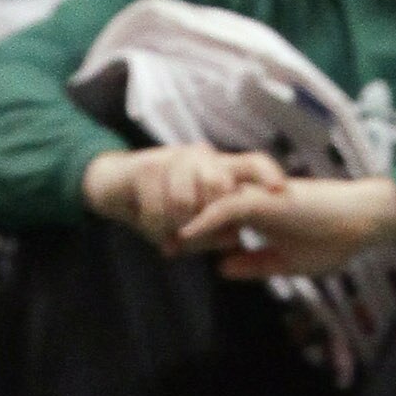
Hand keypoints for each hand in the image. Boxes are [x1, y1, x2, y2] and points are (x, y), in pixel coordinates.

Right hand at [82, 143, 287, 247]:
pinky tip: (151, 226)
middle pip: (217, 186)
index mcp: (217, 168)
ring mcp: (171, 157)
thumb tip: (236, 239)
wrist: (115, 186)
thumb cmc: (162, 206)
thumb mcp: (194, 222)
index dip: (267, 173)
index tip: (281, 190)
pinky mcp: (145, 166)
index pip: (251, 163)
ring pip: (185, 201)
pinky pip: (158, 208)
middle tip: (190, 235)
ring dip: (175, 227)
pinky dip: (155, 227)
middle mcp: (198, 156)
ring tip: (169, 234)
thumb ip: (218, 229)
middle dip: (205, 220)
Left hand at [177, 172, 395, 278]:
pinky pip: (228, 207)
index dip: (193, 238)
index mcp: (255, 213)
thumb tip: (220, 268)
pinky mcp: (264, 199)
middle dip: (180, 226)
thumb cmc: (329, 239)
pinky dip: (206, 220)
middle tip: (157, 242)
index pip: (215, 223)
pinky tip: (188, 233)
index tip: (171, 250)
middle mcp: (250, 199)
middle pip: (206, 209)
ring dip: (187, 221)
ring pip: (210, 204)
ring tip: (164, 239)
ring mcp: (256, 196)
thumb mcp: (285, 262)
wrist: (358, 221)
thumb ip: (252, 263)